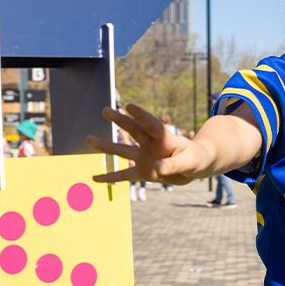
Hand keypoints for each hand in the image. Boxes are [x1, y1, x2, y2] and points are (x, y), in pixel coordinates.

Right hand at [88, 104, 202, 184]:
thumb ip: (174, 165)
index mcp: (165, 137)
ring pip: (123, 151)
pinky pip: (124, 175)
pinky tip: (95, 178)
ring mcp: (145, 157)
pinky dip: (111, 177)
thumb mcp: (190, 162)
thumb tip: (156, 169)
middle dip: (120, 121)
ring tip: (88, 138)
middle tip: (105, 110)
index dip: (140, 115)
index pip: (151, 124)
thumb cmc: (196, 159)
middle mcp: (151, 144)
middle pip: (133, 131)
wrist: (195, 167)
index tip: (128, 106)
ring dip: (106, 146)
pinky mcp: (143, 172)